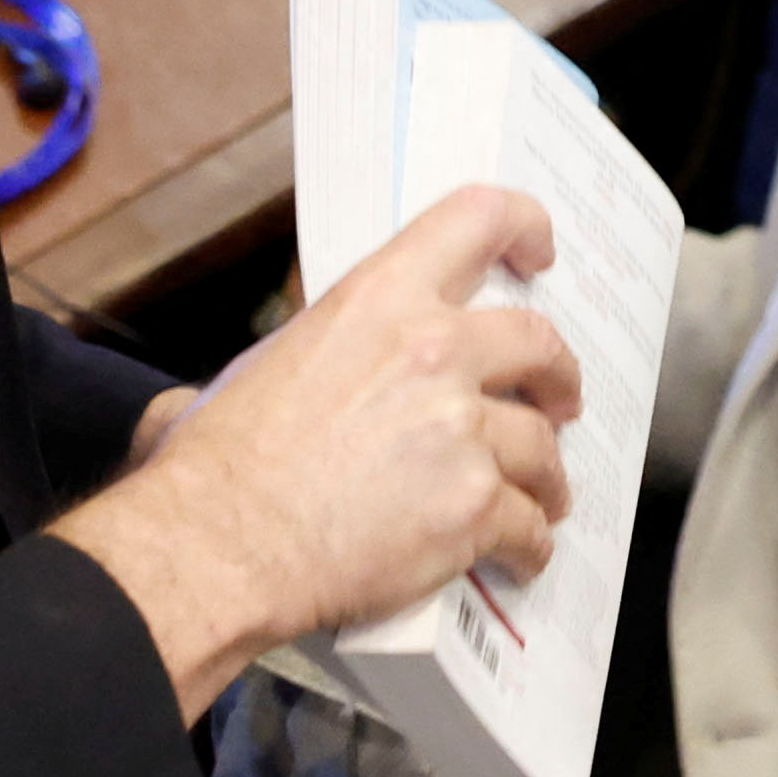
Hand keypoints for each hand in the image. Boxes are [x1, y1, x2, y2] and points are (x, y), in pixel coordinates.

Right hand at [48, 185, 580, 717]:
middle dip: (558, 375)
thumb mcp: (259, 364)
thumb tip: (299, 369)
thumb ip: (317, 352)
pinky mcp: (474, 508)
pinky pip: (529, 524)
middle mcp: (432, 354)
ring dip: (546, 476)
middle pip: (539, 344)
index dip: (523, 228)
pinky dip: (530, 545)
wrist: (219, 548)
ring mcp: (461, 432)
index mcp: (376, 302)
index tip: (539, 251)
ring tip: (540, 498)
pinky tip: (519, 555)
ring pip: (542, 447)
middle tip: (558, 397)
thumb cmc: (220, 467)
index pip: (477, 222)